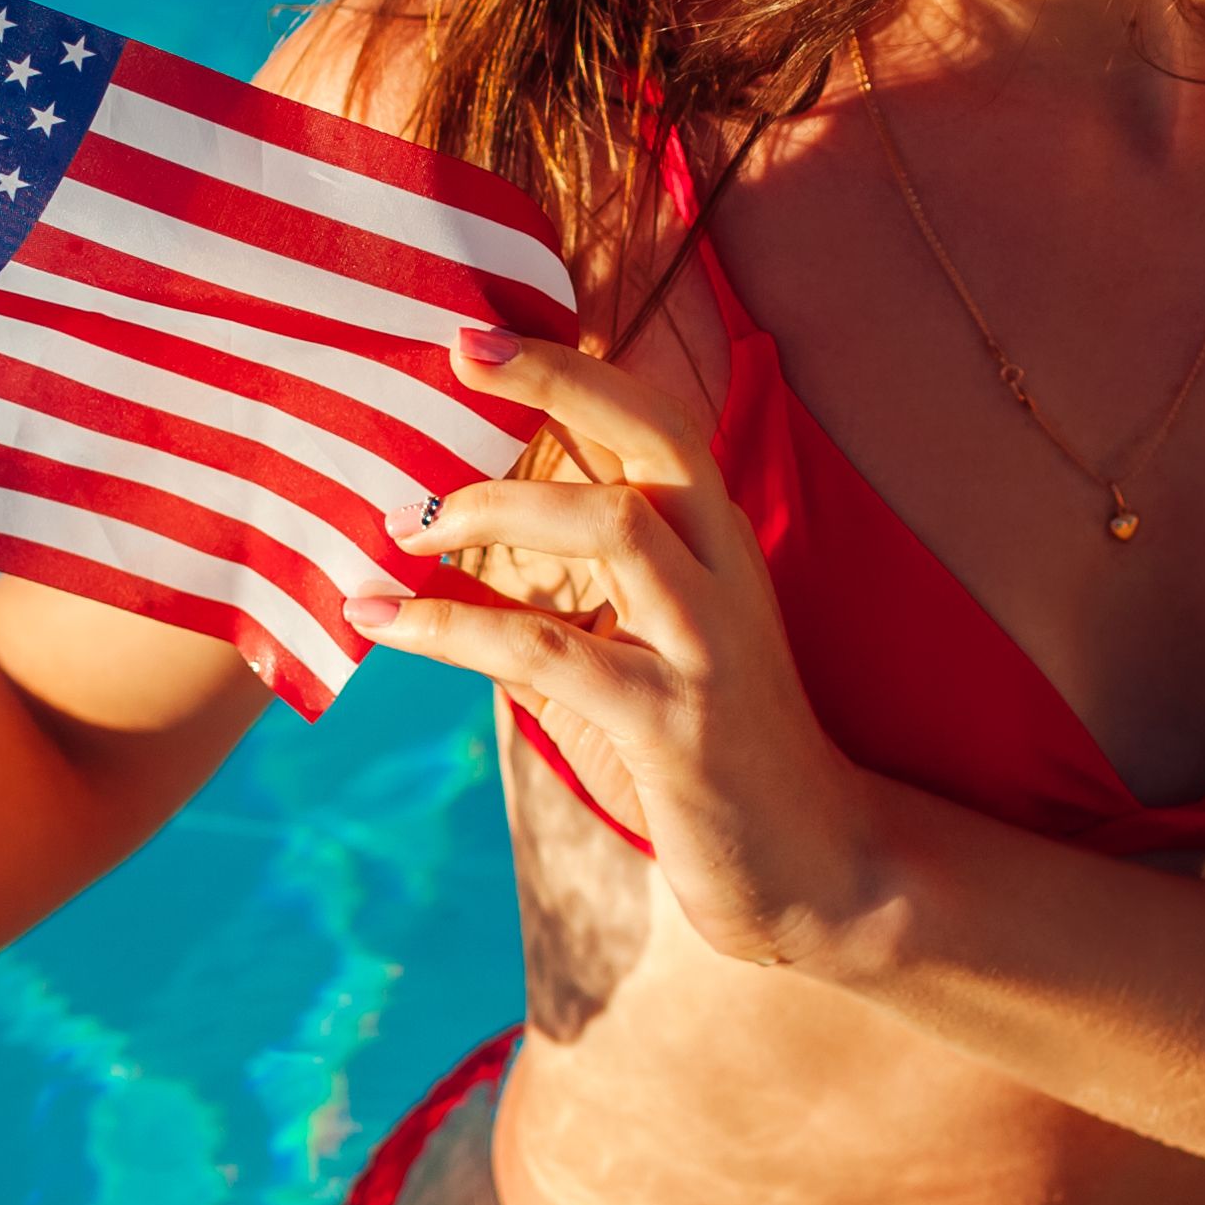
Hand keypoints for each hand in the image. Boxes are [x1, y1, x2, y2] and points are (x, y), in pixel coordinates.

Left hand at [347, 328, 894, 968]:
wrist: (817, 867)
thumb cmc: (715, 746)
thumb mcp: (654, 642)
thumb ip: (586, 578)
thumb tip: (465, 518)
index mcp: (719, 543)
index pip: (657, 420)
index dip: (570, 368)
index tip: (474, 337)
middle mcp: (726, 573)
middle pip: (654, 436)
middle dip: (555, 382)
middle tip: (454, 356)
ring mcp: (707, 646)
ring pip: (614, 526)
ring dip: (495, 509)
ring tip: (402, 525)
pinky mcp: (675, 725)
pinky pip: (552, 653)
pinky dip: (456, 628)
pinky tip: (387, 623)